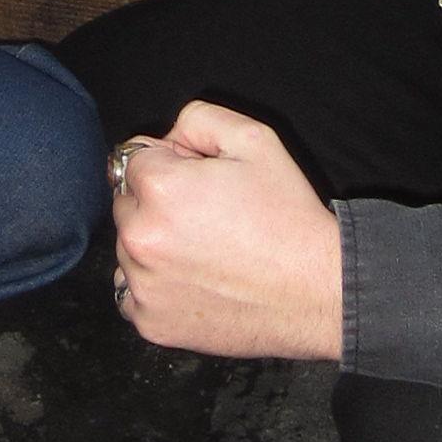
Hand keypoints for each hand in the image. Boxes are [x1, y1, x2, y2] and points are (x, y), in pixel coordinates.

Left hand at [110, 104, 344, 359]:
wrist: (315, 292)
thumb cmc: (287, 215)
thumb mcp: (254, 138)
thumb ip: (197, 118)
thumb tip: (166, 139)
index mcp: (159, 187)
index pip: (133, 158)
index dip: (171, 162)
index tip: (202, 182)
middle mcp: (139, 237)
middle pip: (126, 202)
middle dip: (156, 202)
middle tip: (207, 217)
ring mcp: (142, 285)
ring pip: (128, 248)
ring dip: (154, 244)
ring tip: (206, 252)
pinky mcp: (150, 323)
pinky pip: (132, 292)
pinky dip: (156, 285)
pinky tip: (195, 281)